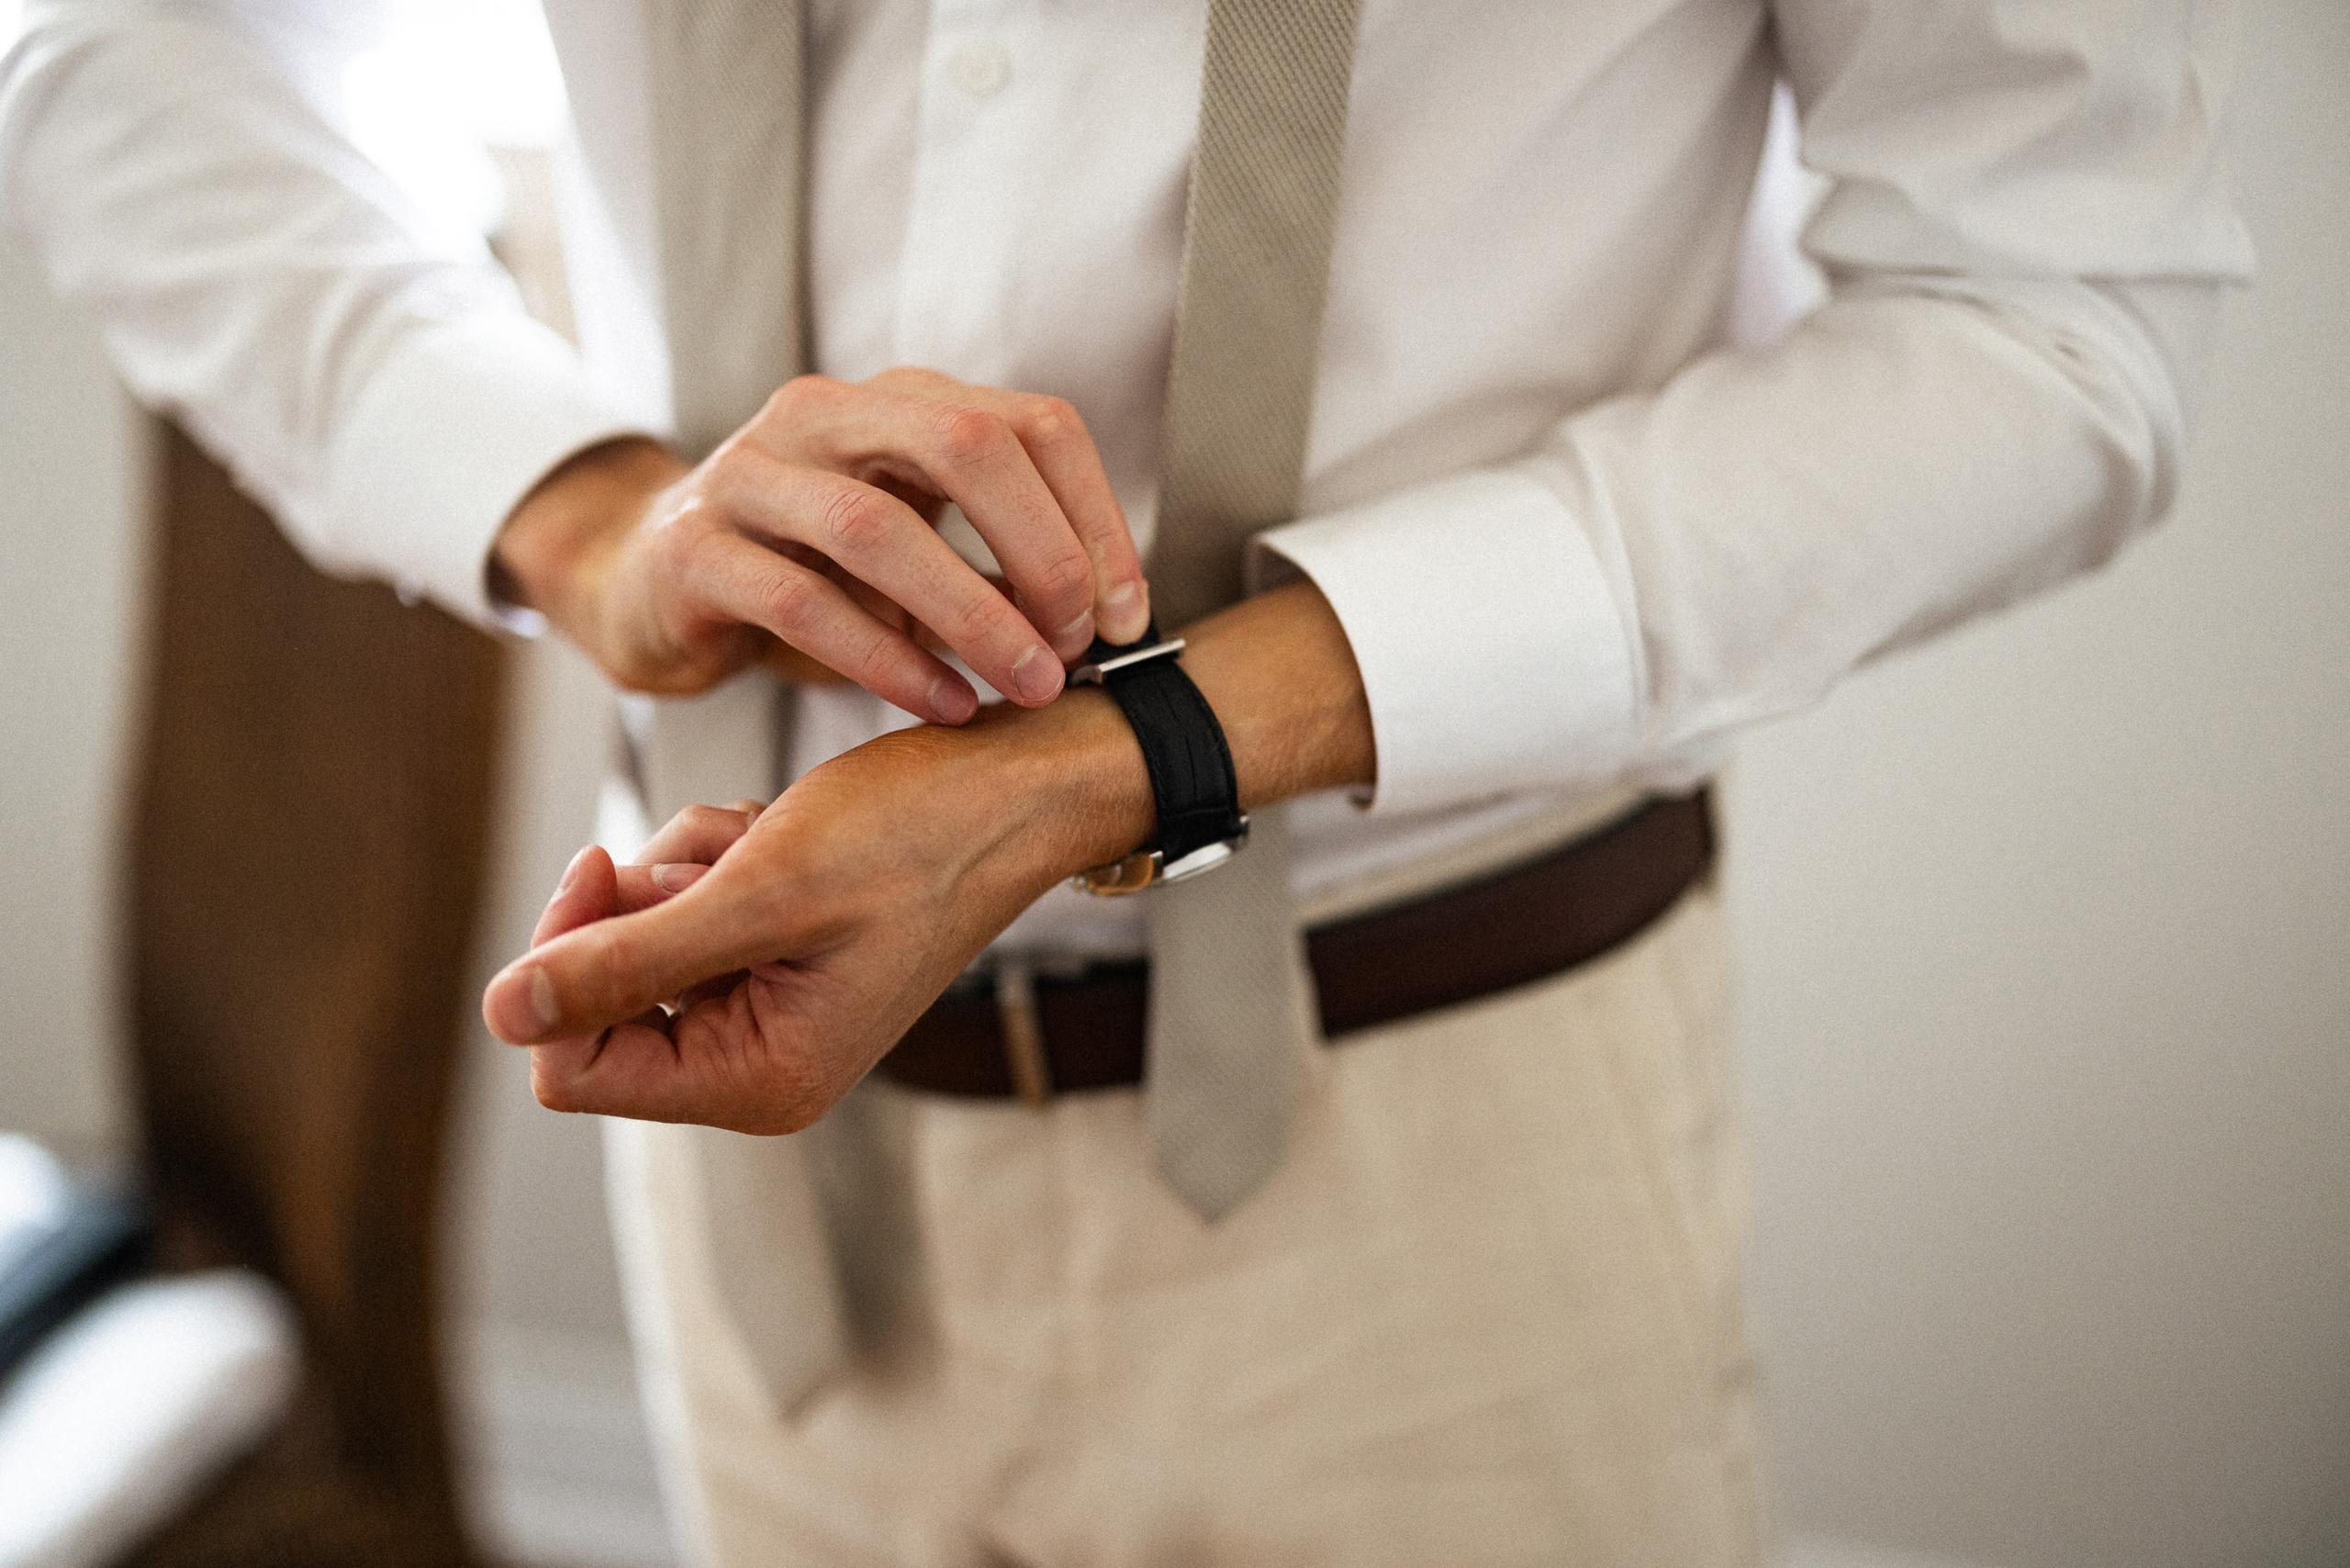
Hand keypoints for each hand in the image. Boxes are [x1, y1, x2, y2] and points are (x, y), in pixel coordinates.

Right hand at [491, 368, 1151, 721]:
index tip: (1126, 617)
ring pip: (878, 527)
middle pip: (967, 445)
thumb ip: (1001, 570)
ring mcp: (751, 473)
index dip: (1096, 517)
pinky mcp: (695, 550)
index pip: (1032, 424)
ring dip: (972, 616)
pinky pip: (801, 600)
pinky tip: (941, 705)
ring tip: (1027, 685)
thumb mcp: (918, 553)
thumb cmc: (809, 571)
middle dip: (1042, 551)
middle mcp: (826, 415)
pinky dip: (886, 660)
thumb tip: (1109, 621)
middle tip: (1076, 645)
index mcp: (900, 402)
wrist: (649, 583)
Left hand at [491, 693, 1146, 1130]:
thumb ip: (625, 960)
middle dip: (642, 904)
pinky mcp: (775, 959)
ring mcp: (766, 1012)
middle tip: (720, 854)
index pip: (572, 1067)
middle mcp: (758, 1065)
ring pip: (639, 938)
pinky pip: (685, 909)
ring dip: (684, 866)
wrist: (1017, 785)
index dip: (565, 963)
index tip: (602, 868)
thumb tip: (500, 1014)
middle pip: (601, 999)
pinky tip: (781, 836)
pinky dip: (716, 855)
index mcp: (759, 1081)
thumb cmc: (918, 835)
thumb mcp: (759, 892)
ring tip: (768, 841)